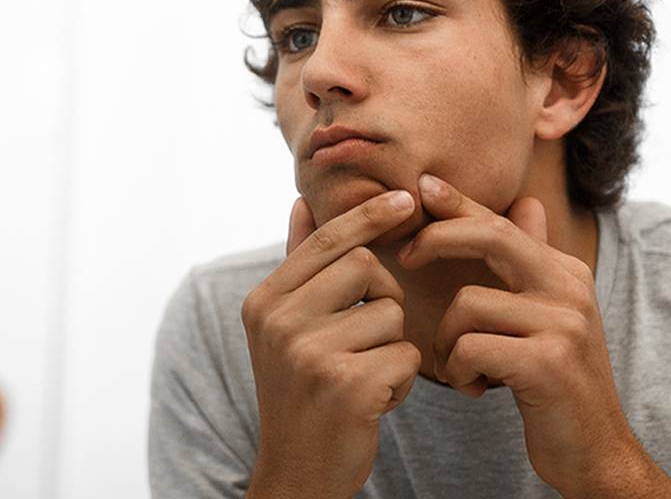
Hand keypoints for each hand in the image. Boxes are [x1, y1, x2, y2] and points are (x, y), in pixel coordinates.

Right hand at [239, 190, 421, 498]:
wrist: (297, 474)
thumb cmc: (300, 394)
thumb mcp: (284, 329)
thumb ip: (297, 266)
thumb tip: (302, 201)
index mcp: (264, 303)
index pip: (327, 240)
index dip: (369, 216)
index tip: (407, 199)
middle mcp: (280, 323)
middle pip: (365, 267)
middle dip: (383, 297)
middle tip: (368, 336)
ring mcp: (311, 354)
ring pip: (391, 314)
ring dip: (391, 346)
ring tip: (365, 376)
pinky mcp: (347, 385)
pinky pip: (404, 354)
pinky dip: (400, 380)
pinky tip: (374, 402)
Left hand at [397, 174, 670, 498]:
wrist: (594, 450)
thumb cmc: (556, 384)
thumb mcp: (549, 317)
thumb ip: (533, 262)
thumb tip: (527, 202)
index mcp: (565, 272)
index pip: (501, 222)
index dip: (458, 201)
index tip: (421, 185)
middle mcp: (569, 288)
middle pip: (489, 236)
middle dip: (437, 239)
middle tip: (405, 259)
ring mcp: (562, 323)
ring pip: (467, 305)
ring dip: (447, 342)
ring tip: (460, 369)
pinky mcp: (547, 362)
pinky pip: (470, 347)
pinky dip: (459, 371)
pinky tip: (474, 388)